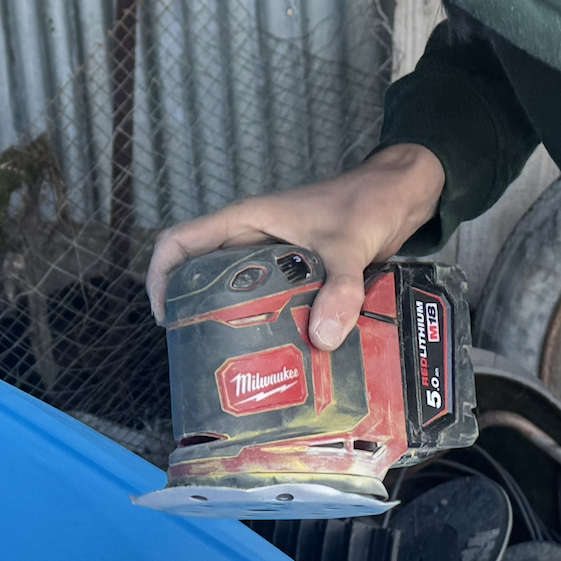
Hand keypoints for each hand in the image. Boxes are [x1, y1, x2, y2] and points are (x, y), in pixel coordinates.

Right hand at [145, 143, 445, 349]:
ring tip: (237, 364)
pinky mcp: (295, 277)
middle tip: (202, 355)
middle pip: (200, 277)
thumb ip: (339, 287)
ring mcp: (271, 261)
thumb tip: (324, 338)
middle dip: (194, 314)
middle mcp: (250, 242)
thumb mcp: (349, 243)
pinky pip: (268, 304)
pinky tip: (279, 355)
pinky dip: (268, 327)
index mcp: (245, 223)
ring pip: (234, 294)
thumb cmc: (367, 200)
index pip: (179, 243)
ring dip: (232, 325)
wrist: (401, 196)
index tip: (165, 317)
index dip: (160, 278)